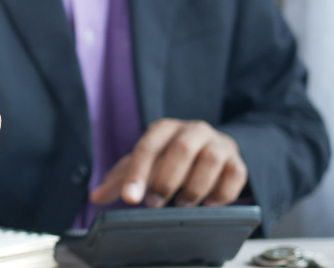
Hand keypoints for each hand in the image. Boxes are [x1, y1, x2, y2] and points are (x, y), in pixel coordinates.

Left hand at [90, 118, 246, 207]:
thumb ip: (121, 179)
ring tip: (183, 204)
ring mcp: (218, 144)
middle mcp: (193, 131)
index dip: (137, 174)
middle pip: (181, 149)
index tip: (130, 198)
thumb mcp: (146, 163)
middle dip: (166, 180)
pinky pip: (235, 174)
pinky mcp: (237, 161)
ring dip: (195, 186)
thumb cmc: (172, 157)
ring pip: (210, 160)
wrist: (212, 148)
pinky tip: (209, 204)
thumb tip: (95, 196)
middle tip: (155, 203)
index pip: (147, 148)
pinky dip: (222, 192)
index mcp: (164, 129)